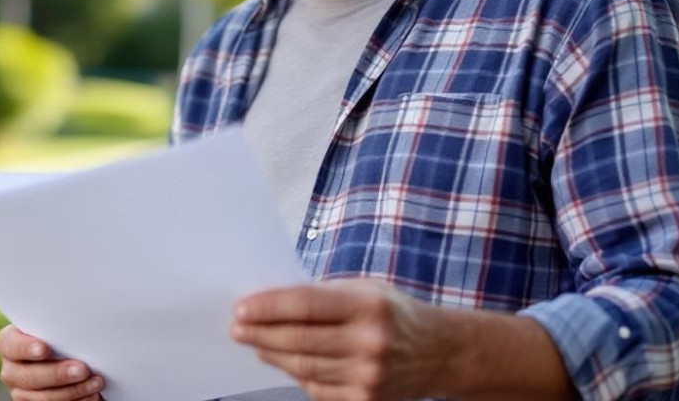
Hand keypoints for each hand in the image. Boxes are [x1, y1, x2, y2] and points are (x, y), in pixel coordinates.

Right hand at [0, 324, 106, 400]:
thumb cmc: (60, 335)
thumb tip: (77, 314)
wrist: (64, 356)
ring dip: (73, 391)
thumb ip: (56, 324)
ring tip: (96, 382)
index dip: (26, 348)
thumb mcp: (53, 326)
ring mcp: (21, 392)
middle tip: (83, 369)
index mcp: (8, 344)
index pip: (10, 345)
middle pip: (29, 376)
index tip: (45, 348)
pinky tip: (92, 396)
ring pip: (43, 398)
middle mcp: (11, 370)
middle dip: (58, 374)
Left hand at [230, 279, 451, 400]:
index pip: (304, 305)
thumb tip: (270, 304)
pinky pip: (317, 389)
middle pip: (299, 340)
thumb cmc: (394, 313)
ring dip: (272, 355)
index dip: (267, 308)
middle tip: (237, 329)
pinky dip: (297, 375)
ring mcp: (368, 377)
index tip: (240, 308)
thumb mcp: (365, 290)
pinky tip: (285, 362)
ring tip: (255, 343)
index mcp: (368, 306)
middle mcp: (369, 343)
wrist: (441, 352)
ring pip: (303, 367)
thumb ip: (322, 296)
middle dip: (260, 334)